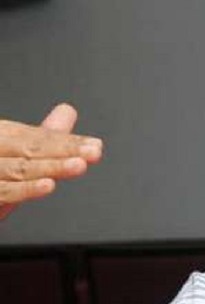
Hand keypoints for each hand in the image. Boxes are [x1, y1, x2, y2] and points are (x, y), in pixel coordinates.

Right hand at [0, 104, 102, 219]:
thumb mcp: (11, 150)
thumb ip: (41, 136)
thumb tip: (67, 111)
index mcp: (1, 135)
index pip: (37, 137)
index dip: (68, 142)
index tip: (95, 146)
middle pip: (29, 147)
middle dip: (65, 150)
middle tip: (93, 151)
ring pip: (19, 169)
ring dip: (50, 168)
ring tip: (78, 165)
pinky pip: (3, 191)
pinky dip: (26, 190)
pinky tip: (47, 185)